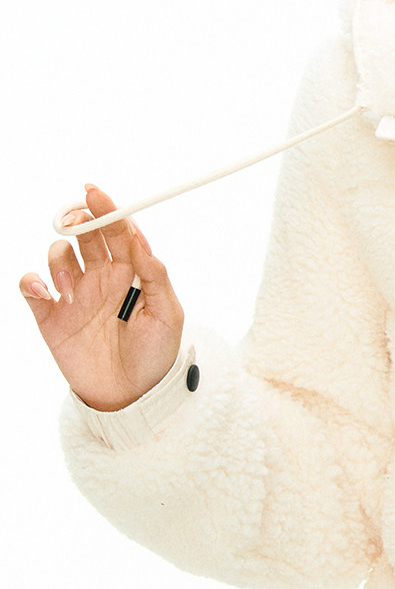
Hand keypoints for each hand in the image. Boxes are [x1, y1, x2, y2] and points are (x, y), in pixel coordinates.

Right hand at [19, 184, 183, 410]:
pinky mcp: (51, 316)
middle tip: (75, 222)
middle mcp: (101, 277)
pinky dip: (32, 281)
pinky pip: (31, 287)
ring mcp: (75, 295)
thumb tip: (141, 242)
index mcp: (131, 272)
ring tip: (71, 292)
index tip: (96, 193)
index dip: (107, 209)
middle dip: (77, 220)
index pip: (118, 231)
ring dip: (60, 262)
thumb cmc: (156, 355)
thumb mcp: (169, 316)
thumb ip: (156, 277)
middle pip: (84, 234)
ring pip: (58, 255)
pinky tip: (45, 292)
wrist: (132, 396)